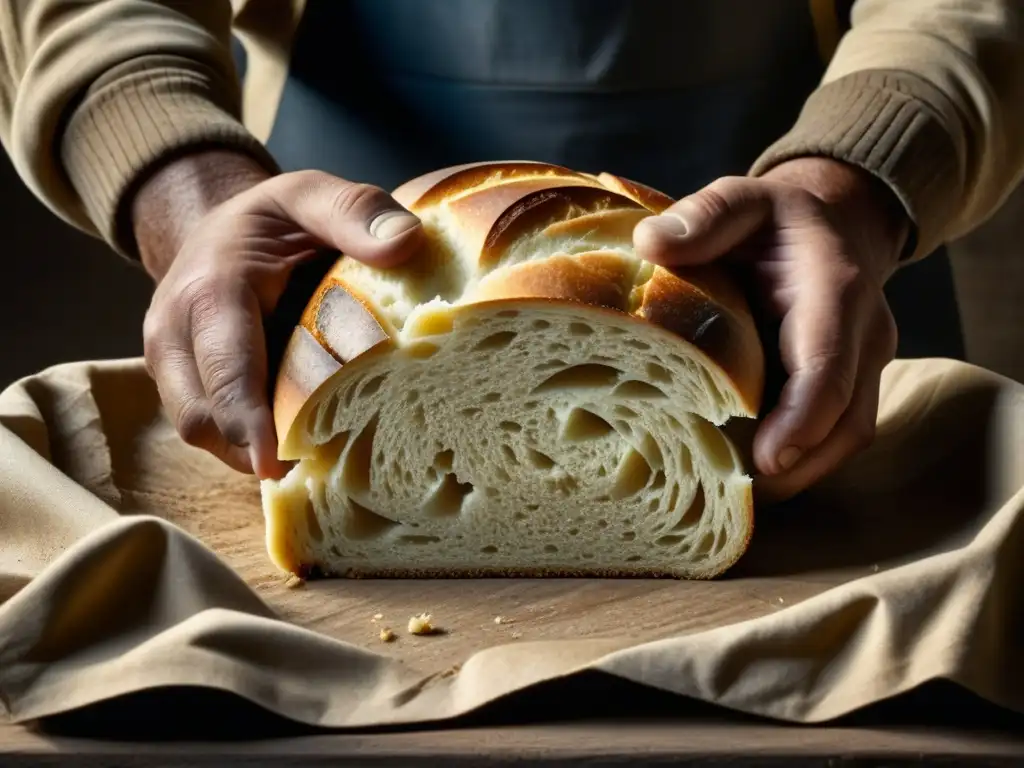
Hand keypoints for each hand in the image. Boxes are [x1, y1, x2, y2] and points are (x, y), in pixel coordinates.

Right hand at [134, 151, 423, 478]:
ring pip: (201, 432)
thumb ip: (355, 210)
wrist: (214, 225)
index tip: (279, 464)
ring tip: (316, 466)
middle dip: (253, 452)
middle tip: (321, 475)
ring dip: (249, 455)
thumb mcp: (310, 194)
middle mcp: (174, 332)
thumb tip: (407, 242)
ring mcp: (170, 364)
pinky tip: (296, 450)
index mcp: (210, 289)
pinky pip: (208, 430)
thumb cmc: (272, 218)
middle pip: (204, 417)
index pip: (225, 367)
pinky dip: (246, 446)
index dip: (250, 421)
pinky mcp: (181, 385)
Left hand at [634, 157, 908, 498]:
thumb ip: (704, 217)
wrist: (835, 224)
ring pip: (846, 438)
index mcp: (834, 290)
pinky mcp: (854, 386)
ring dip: (798, 474)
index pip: (828, 364)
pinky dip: (798, 462)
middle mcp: (863, 334)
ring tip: (732, 498)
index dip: (804, 418)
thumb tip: (650, 244)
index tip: (768, 460)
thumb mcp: (741, 199)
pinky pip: (835, 435)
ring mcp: (865, 365)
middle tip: (733, 498)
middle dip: (797, 466)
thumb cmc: (777, 220)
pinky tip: (745, 477)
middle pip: (846, 421)